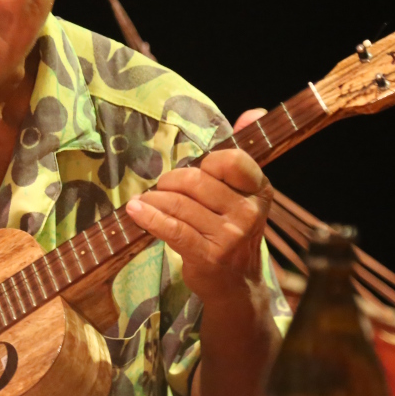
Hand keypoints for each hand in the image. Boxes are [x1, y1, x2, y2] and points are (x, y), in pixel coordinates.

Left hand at [125, 108, 272, 303]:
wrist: (236, 285)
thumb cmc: (231, 231)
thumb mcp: (243, 194)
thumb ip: (241, 155)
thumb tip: (254, 111)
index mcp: (260, 190)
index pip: (232, 160)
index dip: (207, 162)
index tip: (199, 170)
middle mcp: (249, 212)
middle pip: (195, 181)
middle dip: (171, 181)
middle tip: (162, 188)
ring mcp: (230, 235)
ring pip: (178, 204)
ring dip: (155, 200)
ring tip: (146, 201)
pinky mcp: (208, 254)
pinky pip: (170, 228)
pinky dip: (148, 217)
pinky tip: (135, 210)